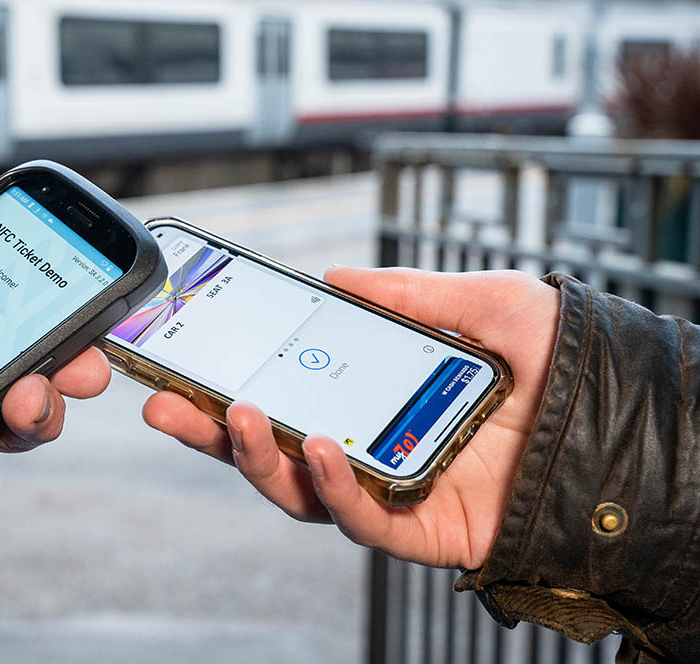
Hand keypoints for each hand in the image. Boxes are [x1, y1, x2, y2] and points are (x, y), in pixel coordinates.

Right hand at [142, 267, 558, 569]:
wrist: (645, 423)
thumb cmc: (575, 366)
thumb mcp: (491, 303)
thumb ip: (413, 293)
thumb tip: (334, 275)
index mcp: (380, 398)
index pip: (288, 396)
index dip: (230, 383)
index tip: (185, 361)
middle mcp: (376, 448)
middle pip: (273, 449)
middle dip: (209, 433)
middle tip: (162, 403)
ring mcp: (396, 492)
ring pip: (300, 492)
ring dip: (254, 458)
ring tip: (232, 416)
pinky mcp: (425, 532)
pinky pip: (362, 521)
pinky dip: (330, 487)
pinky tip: (316, 446)